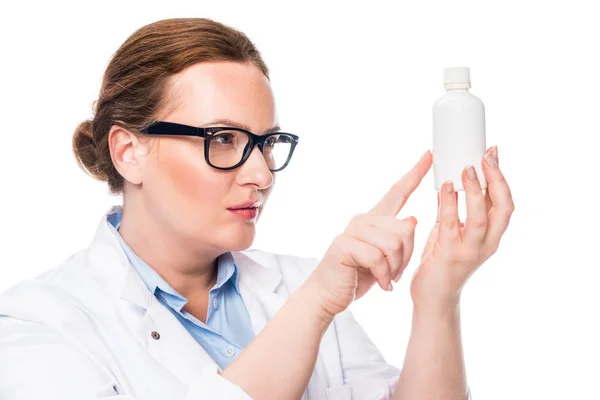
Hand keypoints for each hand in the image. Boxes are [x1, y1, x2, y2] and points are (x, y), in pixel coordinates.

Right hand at [307, 150, 431, 317]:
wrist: (329, 295)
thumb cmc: (357, 276)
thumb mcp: (385, 258)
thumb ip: (397, 238)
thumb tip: (413, 218)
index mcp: (375, 220)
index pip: (398, 191)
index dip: (415, 174)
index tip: (429, 155)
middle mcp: (363, 220)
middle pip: (404, 228)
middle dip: (406, 257)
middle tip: (395, 274)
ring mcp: (352, 230)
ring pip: (394, 242)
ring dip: (394, 268)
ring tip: (386, 279)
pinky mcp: (344, 245)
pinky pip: (377, 257)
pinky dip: (383, 275)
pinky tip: (379, 284)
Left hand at [411, 145, 514, 311]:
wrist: (433, 297)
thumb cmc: (441, 262)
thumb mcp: (451, 232)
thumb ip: (453, 210)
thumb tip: (451, 181)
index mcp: (491, 235)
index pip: (504, 202)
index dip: (501, 176)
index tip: (492, 152)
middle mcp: (487, 242)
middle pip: (503, 207)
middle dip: (497, 179)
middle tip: (485, 156)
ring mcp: (471, 250)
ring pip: (482, 217)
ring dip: (477, 191)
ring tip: (467, 168)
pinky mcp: (451, 255)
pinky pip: (452, 225)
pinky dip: (451, 204)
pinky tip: (446, 187)